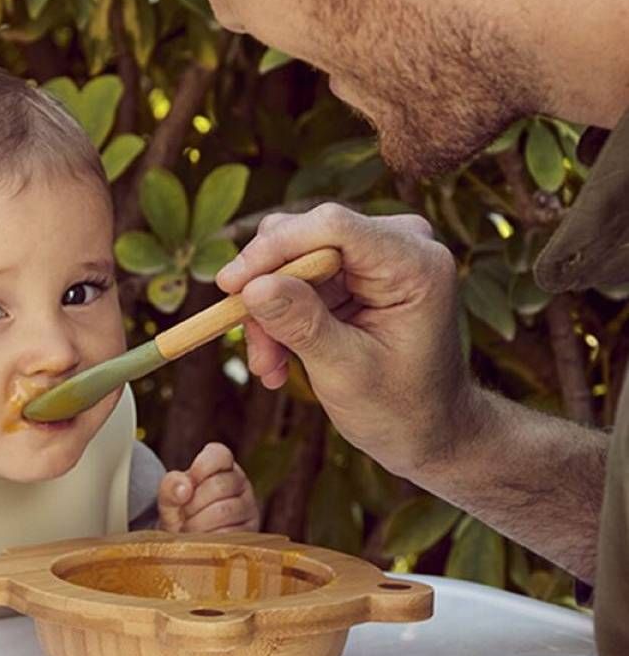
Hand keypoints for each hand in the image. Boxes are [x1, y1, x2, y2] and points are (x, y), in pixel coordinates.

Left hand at [157, 442, 259, 533]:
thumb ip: (170, 486)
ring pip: (225, 511)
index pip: (220, 455)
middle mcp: (239, 483)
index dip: (201, 468)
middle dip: (194, 503)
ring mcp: (248, 507)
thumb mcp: (169, 498)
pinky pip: (229, 534)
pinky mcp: (250, 532)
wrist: (185, 546)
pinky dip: (208, 538)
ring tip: (187, 529)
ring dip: (198, 523)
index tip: (186, 486)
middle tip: (183, 515)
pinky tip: (200, 541)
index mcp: (221, 465)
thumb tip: (184, 488)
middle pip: (219, 486)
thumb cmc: (179, 514)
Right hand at [216, 203, 476, 478]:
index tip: (229, 286)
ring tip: (270, 368)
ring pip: (290, 260)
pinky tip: (280, 362)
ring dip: (270, 315)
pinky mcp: (354, 271)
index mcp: (415, 263)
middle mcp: (398, 243)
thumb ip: (301, 324)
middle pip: (304, 238)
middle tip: (255, 352)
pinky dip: (281, 318)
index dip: (274, 249)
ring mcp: (375, 254)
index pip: (332, 226)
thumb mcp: (345, 372)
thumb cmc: (400, 407)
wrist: (427, 429)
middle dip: (268, 294)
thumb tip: (251, 286)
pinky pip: (296, 278)